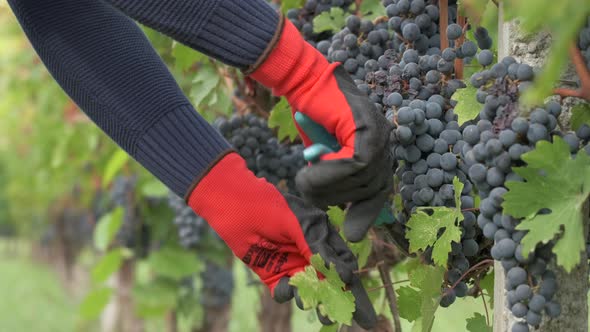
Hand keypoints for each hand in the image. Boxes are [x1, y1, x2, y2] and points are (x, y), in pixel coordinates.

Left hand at [187, 152, 375, 328]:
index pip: (343, 263)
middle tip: (336, 317)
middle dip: (335, 302)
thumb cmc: (270, 207)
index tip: (359, 307)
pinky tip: (282, 287)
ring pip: (307, 291)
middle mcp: (309, 253)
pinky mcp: (272, 274)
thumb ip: (318, 249)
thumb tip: (341, 273)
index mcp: (322, 236)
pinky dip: (284, 294)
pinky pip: (283, 292)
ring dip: (310, 300)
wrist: (235, 206)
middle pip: (329, 283)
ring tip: (309, 304)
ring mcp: (291, 264)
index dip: (352, 284)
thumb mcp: (299, 224)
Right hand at [249, 18, 393, 241]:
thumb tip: (353, 234)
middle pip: (371, 188)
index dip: (366, 214)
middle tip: (308, 187)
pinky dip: (329, 171)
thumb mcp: (326, 161)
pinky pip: (354, 163)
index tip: (352, 235)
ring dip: (327, 184)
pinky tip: (311, 167)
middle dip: (337, 196)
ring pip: (361, 178)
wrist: (304, 84)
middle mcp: (385, 143)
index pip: (380, 191)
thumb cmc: (313, 120)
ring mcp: (380, 133)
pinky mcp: (369, 127)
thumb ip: (338, 187)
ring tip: (305, 177)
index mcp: (378, 152)